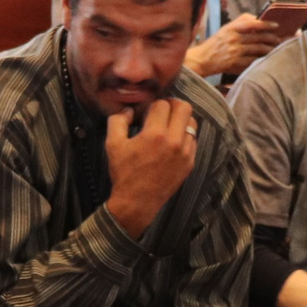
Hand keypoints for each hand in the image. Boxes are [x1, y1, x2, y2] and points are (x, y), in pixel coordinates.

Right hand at [102, 98, 199, 239]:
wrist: (137, 202)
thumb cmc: (124, 173)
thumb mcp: (112, 144)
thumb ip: (118, 120)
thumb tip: (130, 110)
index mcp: (155, 134)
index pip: (162, 104)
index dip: (152, 106)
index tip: (146, 114)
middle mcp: (174, 141)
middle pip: (184, 107)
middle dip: (172, 105)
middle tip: (161, 113)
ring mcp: (185, 152)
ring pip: (192, 123)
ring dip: (180, 120)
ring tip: (168, 127)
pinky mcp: (190, 163)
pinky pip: (193, 140)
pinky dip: (184, 136)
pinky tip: (172, 143)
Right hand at [185, 14, 284, 78]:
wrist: (203, 59)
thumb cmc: (217, 42)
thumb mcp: (226, 28)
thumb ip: (241, 23)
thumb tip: (259, 19)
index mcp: (232, 28)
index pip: (253, 23)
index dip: (266, 24)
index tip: (276, 25)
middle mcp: (234, 38)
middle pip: (259, 37)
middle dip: (272, 38)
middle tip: (280, 39)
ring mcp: (235, 51)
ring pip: (258, 49)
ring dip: (270, 49)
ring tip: (276, 49)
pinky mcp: (235, 63)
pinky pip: (253, 60)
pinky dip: (261, 59)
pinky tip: (267, 59)